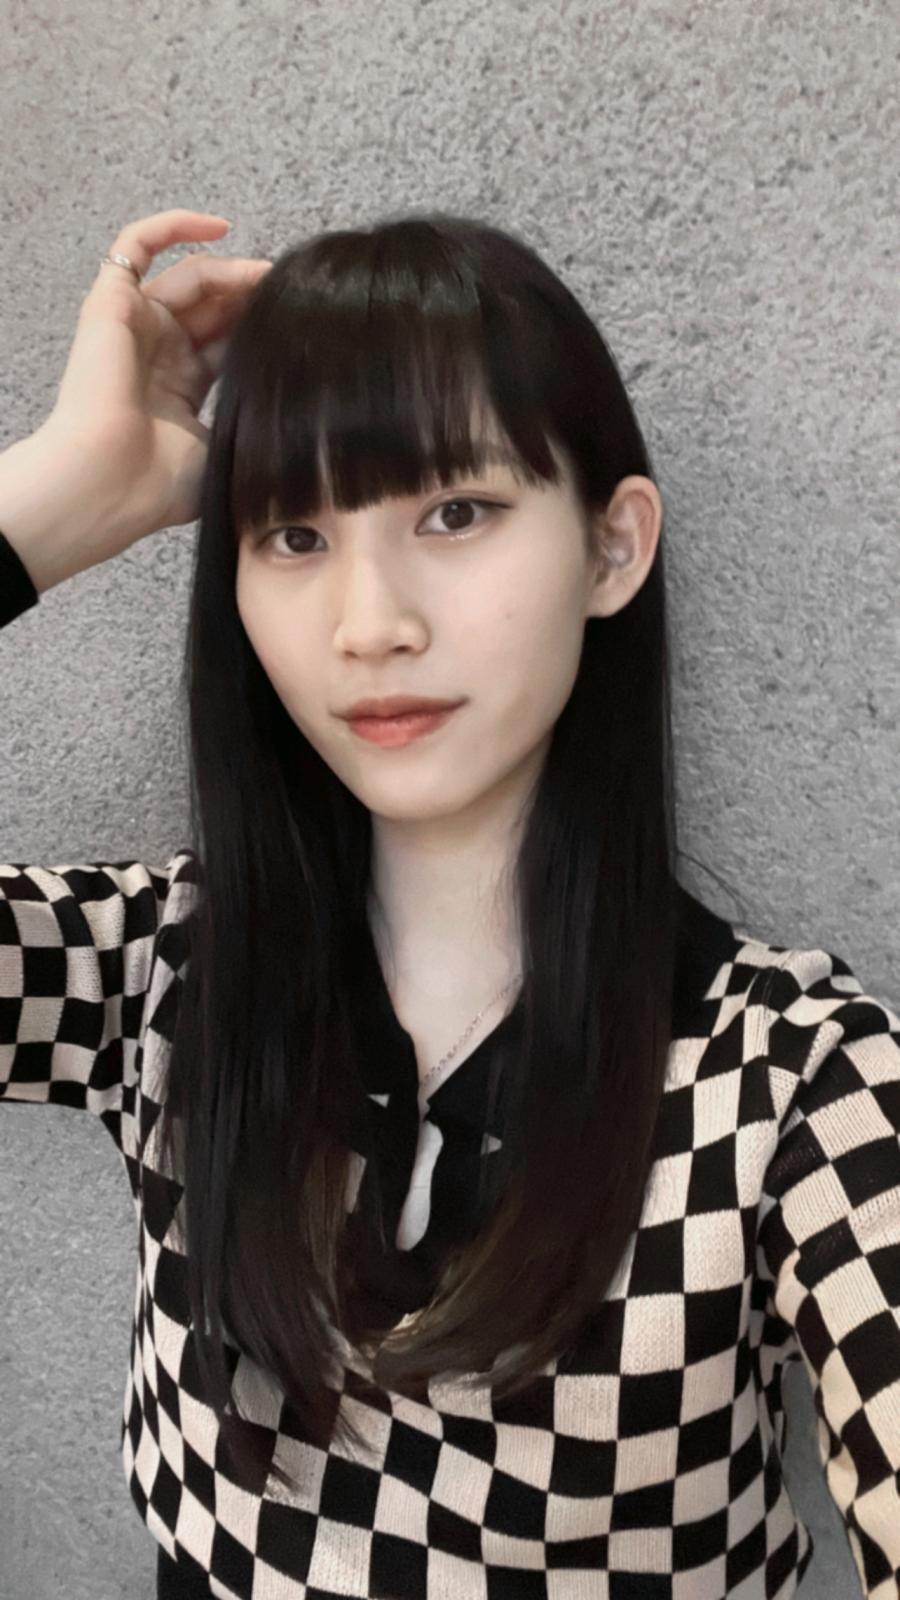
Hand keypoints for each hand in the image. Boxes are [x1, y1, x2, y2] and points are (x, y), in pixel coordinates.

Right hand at [44, 206, 271, 547]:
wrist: (111, 481)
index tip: (301, 321)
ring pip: (188, 277)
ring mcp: (134, 325)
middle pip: (212, 307)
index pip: (227, 342)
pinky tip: (220, 228)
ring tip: (269, 275)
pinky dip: (173, 226)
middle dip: (252, 297)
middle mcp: (157, 353)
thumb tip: (308, 429)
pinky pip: (134, 245)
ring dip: (232, 271)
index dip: (260, 327)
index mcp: (180, 389)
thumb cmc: (160, 484)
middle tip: (292, 293)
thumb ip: (253, 427)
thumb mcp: (226, 452)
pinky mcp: (111, 302)